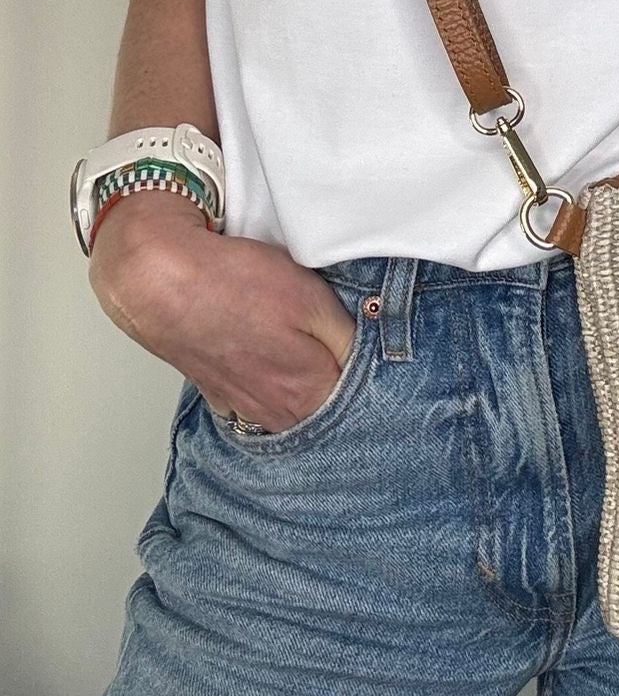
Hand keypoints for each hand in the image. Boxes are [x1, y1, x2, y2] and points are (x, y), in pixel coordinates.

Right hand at [87, 190, 357, 432]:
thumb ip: (349, 338)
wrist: (161, 281)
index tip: (381, 356)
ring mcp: (244, 408)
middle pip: (328, 412)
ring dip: (307, 390)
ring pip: (293, 411)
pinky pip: (260, 403)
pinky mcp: (220, 394)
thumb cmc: (234, 285)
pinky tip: (272, 362)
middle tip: (346, 351)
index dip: (376, 377)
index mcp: (308, 393)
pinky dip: (272, 388)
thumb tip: (374, 356)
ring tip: (307, 354)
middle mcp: (276, 414)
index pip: (362, 404)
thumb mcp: (314, 299)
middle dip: (344, 387)